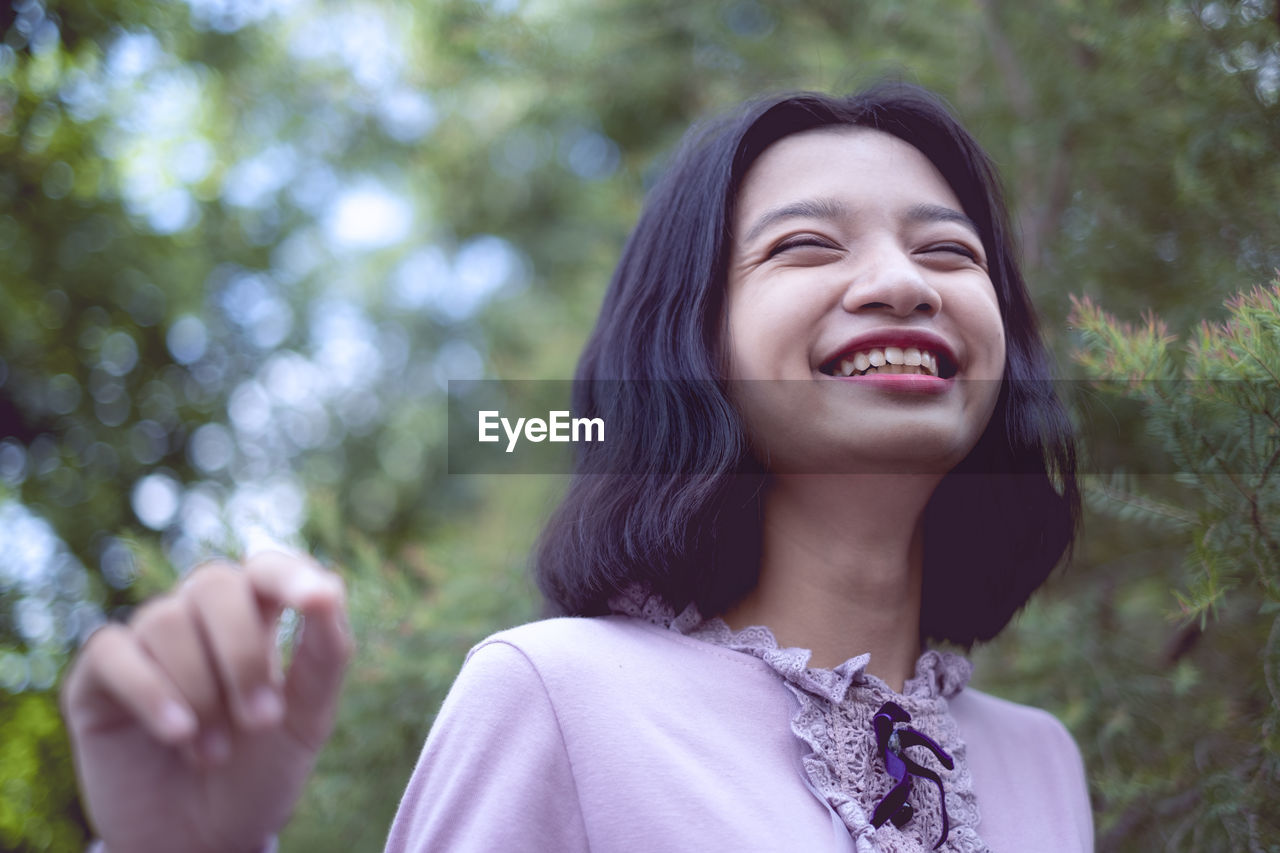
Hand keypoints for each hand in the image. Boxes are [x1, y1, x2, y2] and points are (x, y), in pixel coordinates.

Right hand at [60, 551, 353, 852]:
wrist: (202, 843)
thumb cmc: (261, 773)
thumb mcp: (309, 719)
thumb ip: (326, 653)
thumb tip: (331, 587)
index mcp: (257, 616)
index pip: (269, 568)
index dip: (291, 575)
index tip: (316, 600)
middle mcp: (199, 618)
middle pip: (214, 584)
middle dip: (243, 654)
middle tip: (261, 722)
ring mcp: (146, 642)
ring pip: (166, 621)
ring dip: (200, 691)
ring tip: (213, 754)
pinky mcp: (99, 676)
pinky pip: (114, 650)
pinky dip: (150, 691)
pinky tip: (176, 732)